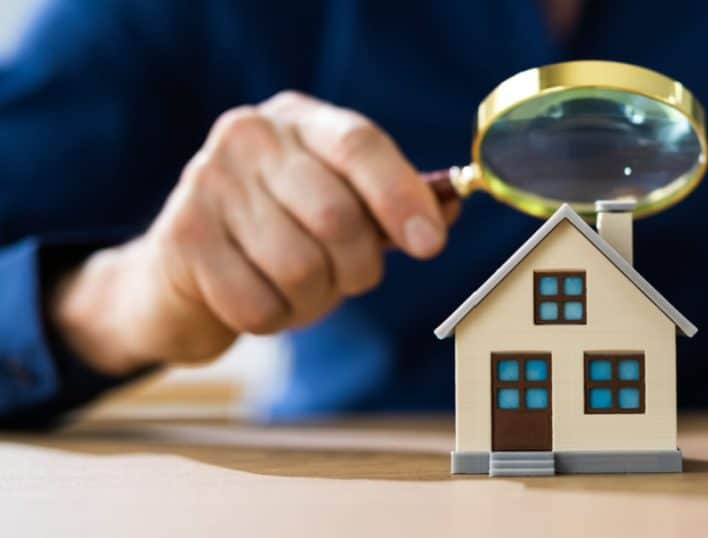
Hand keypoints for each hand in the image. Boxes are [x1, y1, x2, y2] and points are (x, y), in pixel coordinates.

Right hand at [51, 92, 456, 374]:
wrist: (182, 275)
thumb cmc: (281, 237)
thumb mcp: (338, 208)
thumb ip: (391, 208)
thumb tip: (449, 211)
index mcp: (300, 120)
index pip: (360, 145)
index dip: (401, 196)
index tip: (430, 244)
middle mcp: (250, 137)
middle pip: (337, 215)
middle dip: (359, 267)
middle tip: (352, 277)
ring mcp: (207, 182)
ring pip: (300, 266)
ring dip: (315, 299)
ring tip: (300, 289)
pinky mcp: (182, 238)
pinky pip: (258, 303)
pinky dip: (275, 318)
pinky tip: (261, 299)